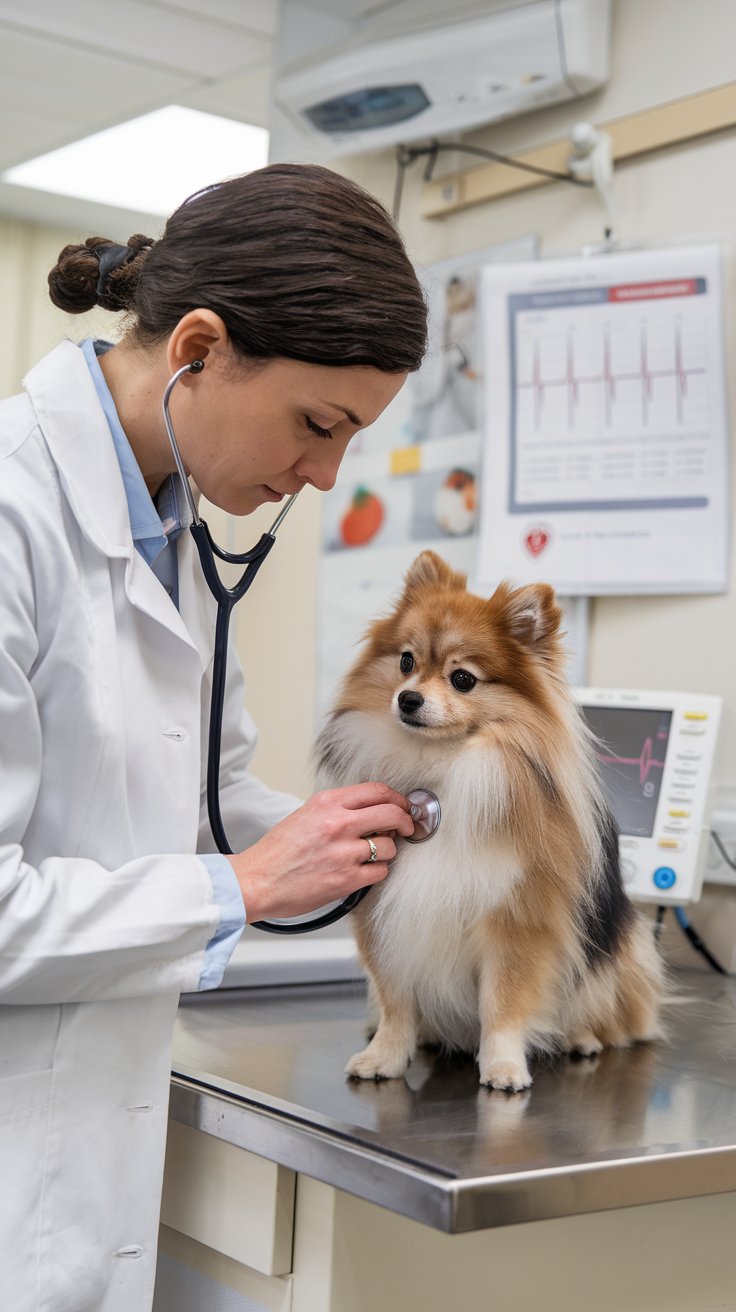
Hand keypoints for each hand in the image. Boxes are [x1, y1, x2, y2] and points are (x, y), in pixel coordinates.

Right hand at [228, 782, 414, 923]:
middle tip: (407, 827)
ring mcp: (344, 852)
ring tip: (374, 853)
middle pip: (391, 813)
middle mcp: (337, 824)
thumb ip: (336, 809)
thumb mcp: (305, 815)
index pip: (376, 790)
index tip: (403, 805)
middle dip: (406, 821)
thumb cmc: (277, 852)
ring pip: (390, 845)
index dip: (397, 798)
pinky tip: (365, 870)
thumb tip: (369, 810)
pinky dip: (377, 871)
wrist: (257, 881)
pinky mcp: (347, 879)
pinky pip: (380, 871)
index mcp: (326, 803)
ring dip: (388, 850)